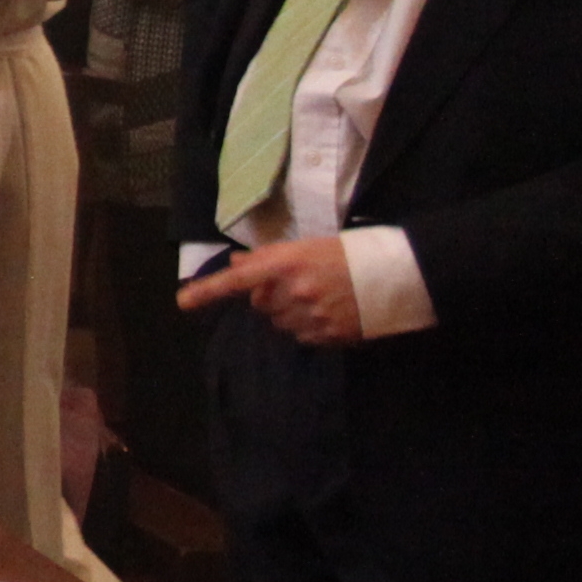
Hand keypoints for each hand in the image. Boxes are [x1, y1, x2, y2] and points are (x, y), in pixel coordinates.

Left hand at [177, 238, 368, 343]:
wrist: (398, 274)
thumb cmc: (352, 251)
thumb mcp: (309, 245)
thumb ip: (270, 257)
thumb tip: (236, 264)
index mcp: (287, 262)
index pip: (238, 280)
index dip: (208, 291)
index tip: (182, 302)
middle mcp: (293, 291)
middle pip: (260, 304)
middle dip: (270, 296)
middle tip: (299, 282)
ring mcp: (310, 316)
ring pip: (280, 322)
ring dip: (289, 312)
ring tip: (320, 296)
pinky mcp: (327, 336)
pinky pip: (302, 336)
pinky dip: (308, 326)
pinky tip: (330, 311)